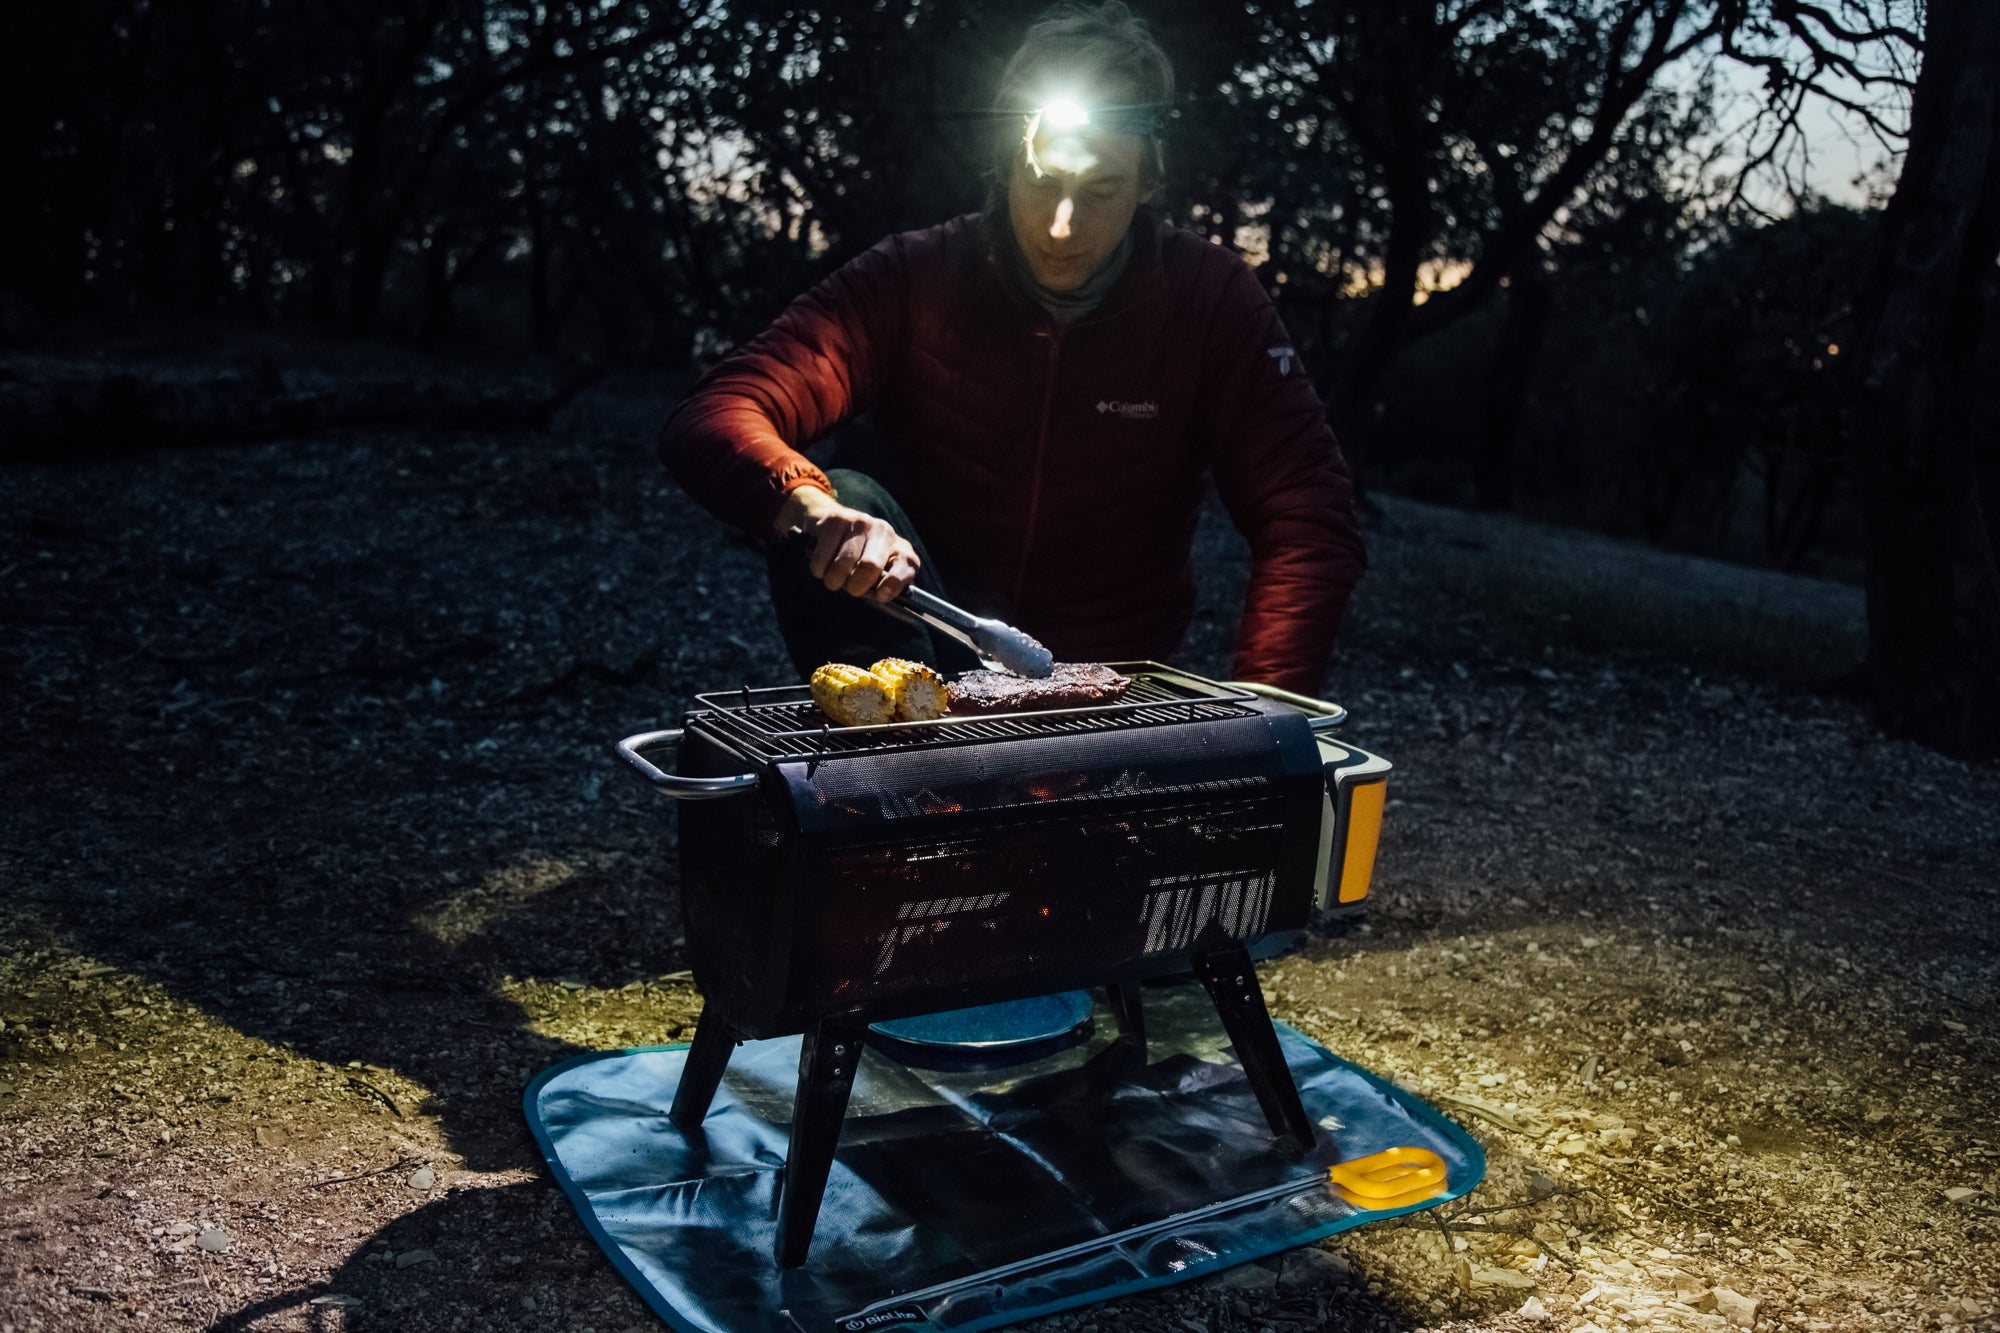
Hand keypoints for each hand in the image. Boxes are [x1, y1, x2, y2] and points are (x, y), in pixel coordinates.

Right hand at [776, 486, 920, 602]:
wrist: (830, 518)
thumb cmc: (858, 557)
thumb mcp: (878, 573)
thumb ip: (883, 585)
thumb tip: (880, 594)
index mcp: (900, 548)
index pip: (905, 567)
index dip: (892, 586)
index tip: (880, 595)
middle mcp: (884, 531)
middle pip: (870, 566)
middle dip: (855, 586)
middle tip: (849, 588)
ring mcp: (860, 522)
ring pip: (843, 564)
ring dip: (833, 580)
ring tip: (833, 579)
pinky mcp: (835, 520)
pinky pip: (823, 557)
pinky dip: (819, 569)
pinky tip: (822, 566)